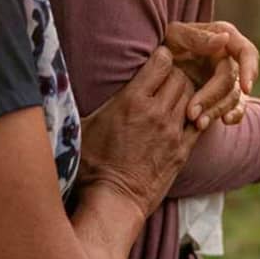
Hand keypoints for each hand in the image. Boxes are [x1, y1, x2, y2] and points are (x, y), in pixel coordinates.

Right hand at [78, 47, 198, 216]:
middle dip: (174, 73)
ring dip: (185, 93)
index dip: (161, 57)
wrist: (113, 201)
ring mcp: (173, 131)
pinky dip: (196, 115)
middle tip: (165, 79)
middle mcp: (157, 112)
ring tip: (174, 97)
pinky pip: (200, 122)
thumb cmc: (91, 165)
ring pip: (192, 96)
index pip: (161, 62)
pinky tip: (187, 116)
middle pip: (180, 76)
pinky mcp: (182, 150)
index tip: (156, 61)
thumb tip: (59, 81)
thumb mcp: (83, 126)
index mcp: (132, 101)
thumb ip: (82, 101)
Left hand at [165, 20, 259, 129]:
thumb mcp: (174, 36)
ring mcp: (227, 78)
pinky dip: (233, 115)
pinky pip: (236, 108)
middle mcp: (229, 58)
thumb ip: (197, 37)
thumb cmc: (165, 44)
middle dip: (213, 98)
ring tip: (197, 123)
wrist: (154, 66)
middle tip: (192, 113)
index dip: (249, 69)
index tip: (246, 88)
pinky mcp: (223, 96)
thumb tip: (224, 39)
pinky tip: (224, 121)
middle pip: (232, 80)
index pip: (246, 52)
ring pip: (232, 97)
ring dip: (216, 111)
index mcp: (224, 38)